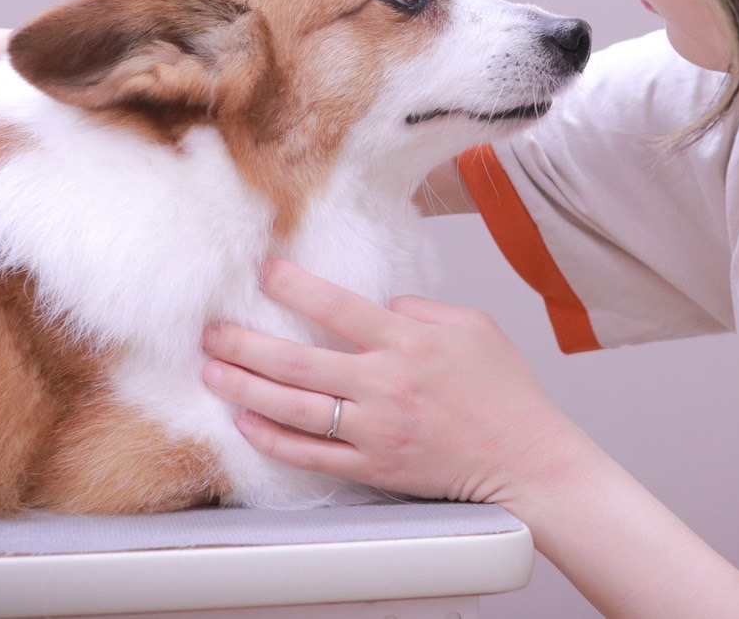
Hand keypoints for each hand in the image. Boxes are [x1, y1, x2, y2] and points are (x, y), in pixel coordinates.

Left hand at [202, 259, 582, 505]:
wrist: (527, 460)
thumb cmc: (506, 393)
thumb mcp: (474, 328)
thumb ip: (421, 309)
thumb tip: (380, 308)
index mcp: (409, 342)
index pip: (336, 306)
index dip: (292, 286)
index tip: (264, 272)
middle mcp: (384, 384)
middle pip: (296, 360)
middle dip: (244, 342)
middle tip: (212, 330)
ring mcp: (375, 430)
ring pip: (292, 408)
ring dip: (245, 387)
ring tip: (212, 370)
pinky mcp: (373, 467)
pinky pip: (310, 454)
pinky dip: (272, 439)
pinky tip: (246, 423)